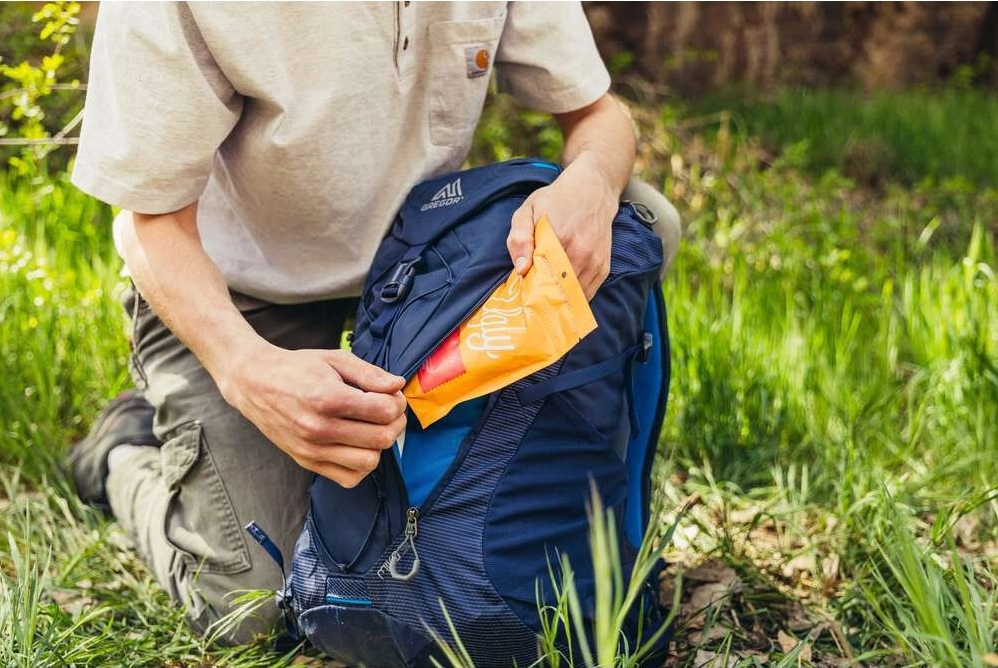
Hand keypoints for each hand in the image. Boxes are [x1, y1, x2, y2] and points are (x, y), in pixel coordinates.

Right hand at [221, 344, 406, 487]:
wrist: (255, 383)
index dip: (396, 402)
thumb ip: (369, 373)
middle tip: (387, 411)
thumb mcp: (335, 359)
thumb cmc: (298, 368)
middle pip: (382, 438)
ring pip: (369, 462)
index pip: (384, 411)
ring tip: (373, 428)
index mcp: (327, 398)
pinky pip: (349, 478)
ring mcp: (311, 449)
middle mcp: (319, 428)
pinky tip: (358, 445)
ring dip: (379, 445)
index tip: (391, 395)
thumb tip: (398, 386)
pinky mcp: (307, 462)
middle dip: (394, 423)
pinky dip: (361, 465)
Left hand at [506, 156, 618, 299]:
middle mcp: (581, 252)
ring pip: (573, 295)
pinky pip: (587, 293)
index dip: (529, 287)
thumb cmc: (556, 200)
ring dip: (559, 298)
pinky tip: (563, 290)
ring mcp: (594, 262)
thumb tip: (521, 269)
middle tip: (532, 293)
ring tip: (547, 292)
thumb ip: (519, 237)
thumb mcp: (528, 209)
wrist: (593, 189)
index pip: (540, 277)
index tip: (521, 289)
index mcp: (559, 237)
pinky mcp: (603, 267)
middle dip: (543, 295)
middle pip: (557, 290)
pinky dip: (574, 296)